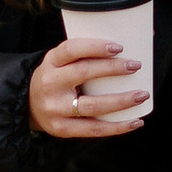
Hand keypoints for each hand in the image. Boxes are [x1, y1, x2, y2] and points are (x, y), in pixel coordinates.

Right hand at [28, 34, 148, 140]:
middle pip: (83, 73)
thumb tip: (133, 41)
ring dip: (121, 101)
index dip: (95, 47)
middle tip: (136, 66)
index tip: (118, 47)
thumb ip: (85, 54)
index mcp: (51, 62)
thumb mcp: (61, 61)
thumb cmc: (57, 77)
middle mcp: (50, 84)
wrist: (29, 105)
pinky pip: (94, 129)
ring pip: (93, 105)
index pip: (71, 49)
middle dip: (113, 69)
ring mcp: (55, 108)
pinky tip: (136, 121)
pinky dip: (118, 127)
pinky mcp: (62, 129)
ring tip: (142, 94)